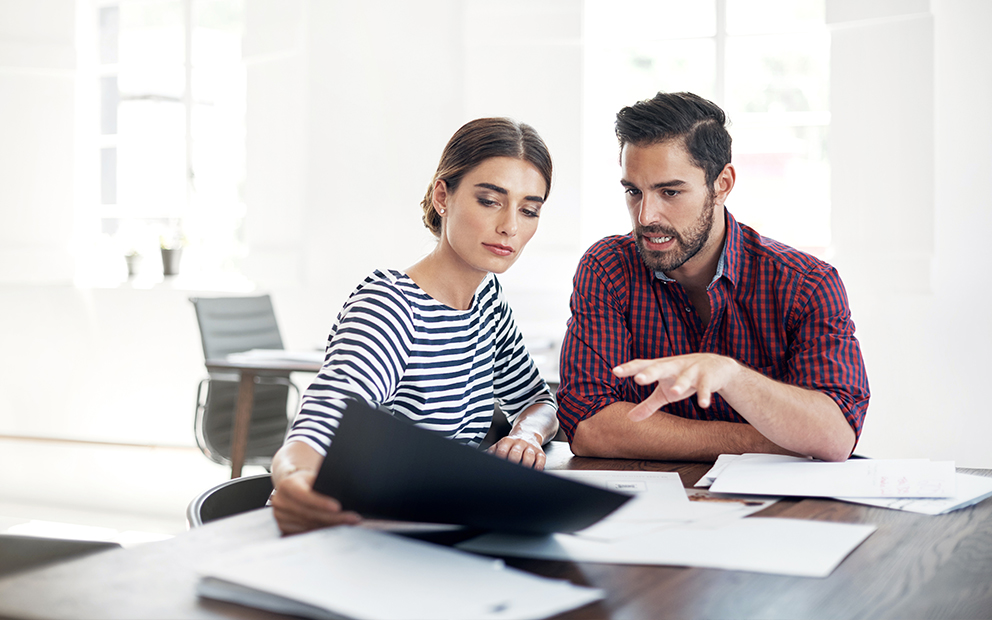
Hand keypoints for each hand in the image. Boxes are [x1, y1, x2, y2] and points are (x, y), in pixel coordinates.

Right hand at [270, 469, 361, 534]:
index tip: (338, 507)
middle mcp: (280, 500)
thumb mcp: (314, 476)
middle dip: (333, 517)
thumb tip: (346, 491)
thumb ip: (324, 482)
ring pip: (309, 525)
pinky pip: (306, 532)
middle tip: (352, 518)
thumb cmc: (307, 480)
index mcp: (287, 484)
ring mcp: (280, 516)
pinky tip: (336, 528)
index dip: (321, 503)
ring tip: (348, 523)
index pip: (305, 495)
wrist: (291, 486)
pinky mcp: (284, 526)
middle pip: (309, 514)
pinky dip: (322, 531)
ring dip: (331, 526)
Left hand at [487, 435, 545, 469]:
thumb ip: (491, 452)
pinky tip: (534, 472)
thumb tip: (483, 460)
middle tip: (510, 473)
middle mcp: (519, 443)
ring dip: (525, 466)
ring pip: (528, 457)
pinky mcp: (540, 452)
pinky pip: (541, 460)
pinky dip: (538, 467)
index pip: (502, 451)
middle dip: (512, 463)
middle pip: (515, 453)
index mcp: (507, 441)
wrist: (528, 433)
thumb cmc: (511, 443)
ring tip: (521, 474)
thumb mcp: (500, 444)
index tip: (498, 469)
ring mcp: (530, 447)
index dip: (500, 460)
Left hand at [613, 354, 739, 421]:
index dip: (629, 368)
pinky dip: (705, 395)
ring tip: (674, 393)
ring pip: (685, 378)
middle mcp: (674, 366)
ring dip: (680, 385)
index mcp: (661, 367)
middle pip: (660, 368)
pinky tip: (703, 404)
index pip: (642, 365)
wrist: (716, 367)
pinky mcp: (708, 377)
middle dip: (650, 373)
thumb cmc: (683, 377)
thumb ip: (648, 404)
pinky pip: (706, 387)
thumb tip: (629, 418)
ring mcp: (692, 370)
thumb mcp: (664, 392)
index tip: (615, 371)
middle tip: (639, 379)